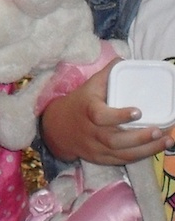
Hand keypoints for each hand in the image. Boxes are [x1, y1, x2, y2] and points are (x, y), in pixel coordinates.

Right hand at [42, 61, 173, 164]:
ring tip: (166, 141)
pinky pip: (121, 160)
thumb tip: (124, 60)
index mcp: (88, 111)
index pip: (101, 116)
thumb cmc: (78, 103)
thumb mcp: (88, 86)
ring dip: (146, 149)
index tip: (138, 111)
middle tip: (160, 130)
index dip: (119, 116)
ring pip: (121, 153)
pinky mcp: (100, 158)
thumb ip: (106, 74)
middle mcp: (91, 132)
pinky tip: (155, 149)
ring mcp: (95, 147)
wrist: (57, 128)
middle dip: (139, 137)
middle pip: (114, 140)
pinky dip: (139, 156)